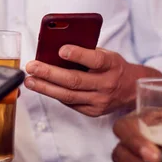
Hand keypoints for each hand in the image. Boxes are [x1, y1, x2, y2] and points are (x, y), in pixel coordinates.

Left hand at [25, 45, 161, 116]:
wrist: (131, 89)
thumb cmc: (113, 67)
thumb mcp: (106, 54)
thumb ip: (86, 52)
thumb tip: (55, 49)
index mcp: (112, 65)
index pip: (95, 60)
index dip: (78, 55)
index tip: (60, 50)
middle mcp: (107, 84)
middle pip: (75, 81)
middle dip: (49, 74)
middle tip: (32, 67)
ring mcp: (100, 101)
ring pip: (68, 96)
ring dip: (45, 88)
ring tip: (30, 80)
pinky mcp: (94, 112)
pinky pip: (70, 103)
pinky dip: (55, 94)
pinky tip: (44, 87)